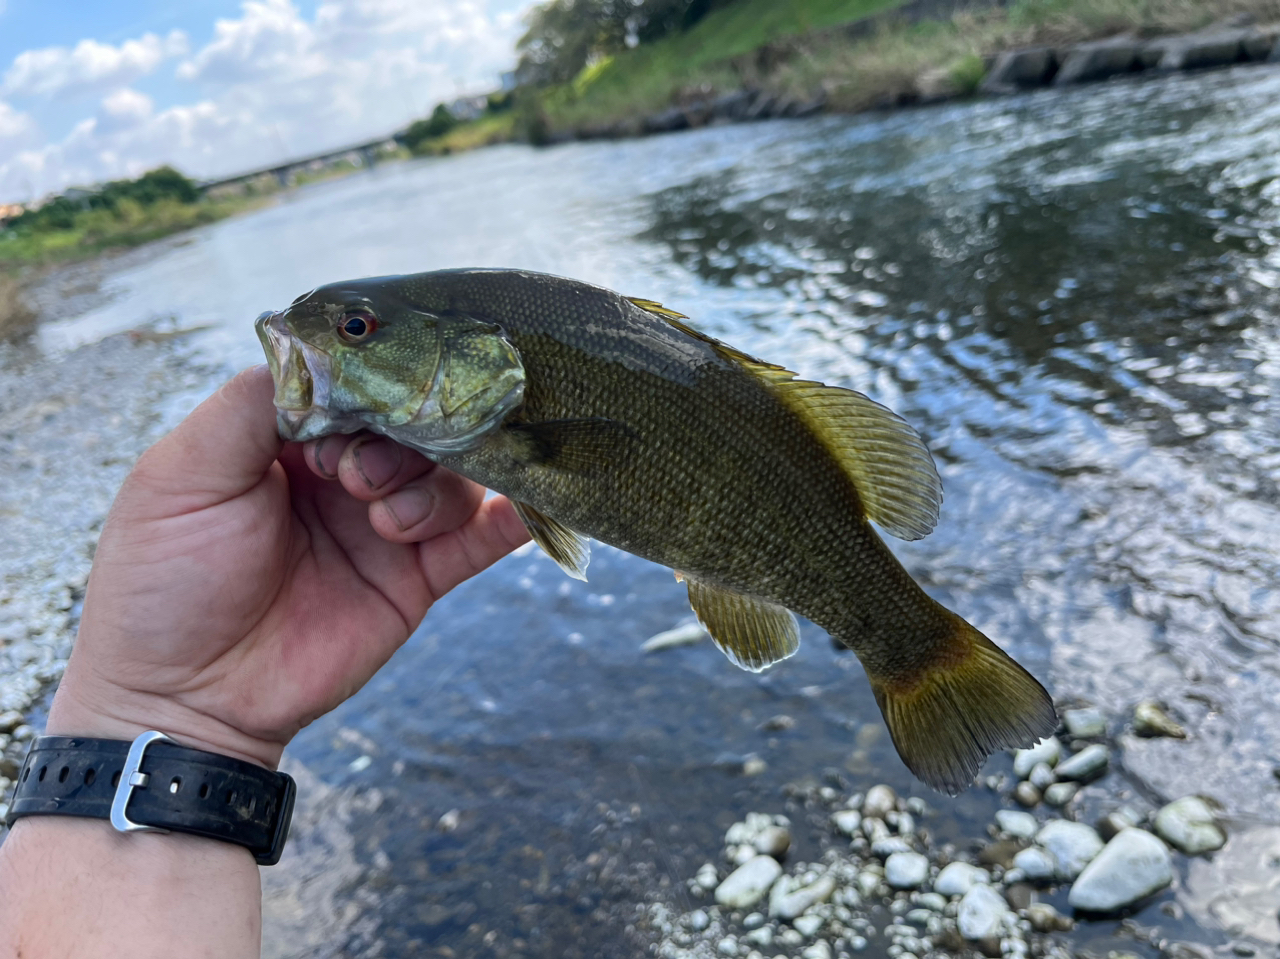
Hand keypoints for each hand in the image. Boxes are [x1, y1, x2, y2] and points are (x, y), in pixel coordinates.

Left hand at [47, 365, 528, 767]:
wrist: (183, 698)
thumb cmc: (163, 580)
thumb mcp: (183, 474)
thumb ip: (253, 405)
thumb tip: (321, 349)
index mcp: (289, 436)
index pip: (357, 381)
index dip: (369, 385)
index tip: (360, 406)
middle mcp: (345, 471)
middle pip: (415, 420)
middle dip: (403, 437)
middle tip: (358, 476)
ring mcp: (386, 524)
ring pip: (452, 474)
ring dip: (431, 486)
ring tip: (385, 523)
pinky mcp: (418, 578)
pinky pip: (481, 539)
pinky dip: (512, 517)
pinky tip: (525, 505)